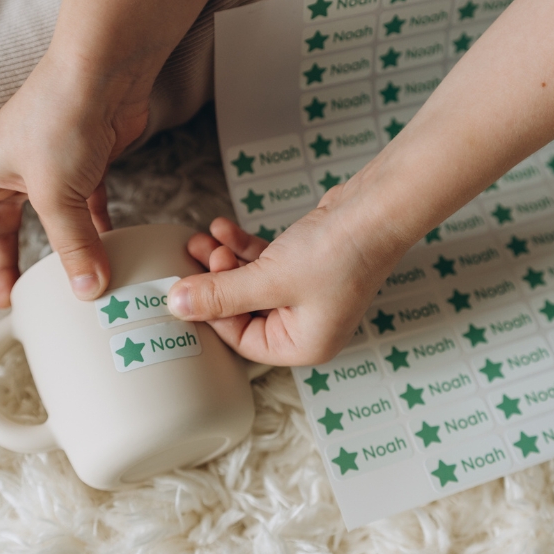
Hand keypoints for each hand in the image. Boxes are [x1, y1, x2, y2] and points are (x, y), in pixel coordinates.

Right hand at [0, 49, 150, 306]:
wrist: (105, 69)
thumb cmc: (61, 117)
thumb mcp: (58, 194)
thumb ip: (72, 245)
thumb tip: (87, 290)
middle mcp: (11, 167)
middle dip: (4, 257)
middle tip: (15, 294)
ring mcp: (51, 163)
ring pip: (46, 215)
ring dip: (57, 245)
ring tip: (70, 279)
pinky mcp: (88, 161)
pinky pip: (87, 202)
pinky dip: (97, 223)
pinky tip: (114, 242)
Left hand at [168, 186, 407, 365]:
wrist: (376, 209)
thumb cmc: (337, 253)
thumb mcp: (269, 279)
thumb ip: (220, 295)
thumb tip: (177, 306)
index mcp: (305, 345)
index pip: (243, 340)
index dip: (213, 314)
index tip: (188, 289)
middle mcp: (309, 325)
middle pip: (245, 311)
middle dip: (217, 281)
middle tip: (195, 257)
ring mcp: (309, 294)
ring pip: (253, 284)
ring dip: (226, 261)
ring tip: (204, 238)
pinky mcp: (308, 266)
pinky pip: (266, 265)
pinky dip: (245, 248)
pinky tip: (224, 228)